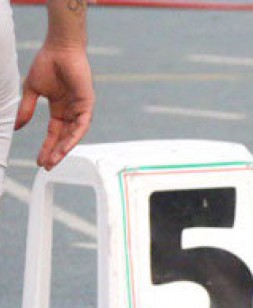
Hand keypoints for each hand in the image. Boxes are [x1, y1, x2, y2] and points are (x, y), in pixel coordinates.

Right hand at [15, 43, 93, 169]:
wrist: (59, 49)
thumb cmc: (47, 64)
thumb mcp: (32, 90)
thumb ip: (26, 109)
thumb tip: (17, 127)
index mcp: (59, 109)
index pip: (53, 133)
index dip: (47, 147)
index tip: (39, 161)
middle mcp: (71, 112)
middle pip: (64, 138)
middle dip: (55, 153)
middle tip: (47, 166)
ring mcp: (80, 109)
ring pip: (73, 135)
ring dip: (64, 148)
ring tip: (54, 160)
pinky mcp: (87, 104)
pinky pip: (82, 125)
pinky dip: (74, 136)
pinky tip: (65, 147)